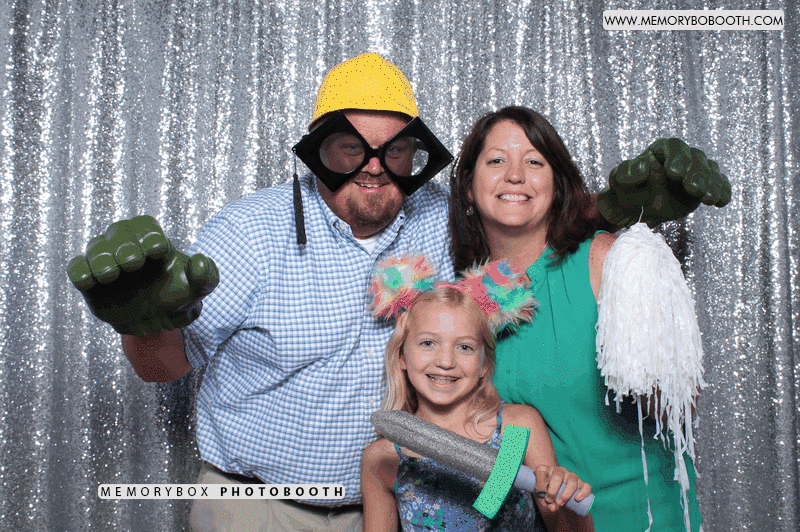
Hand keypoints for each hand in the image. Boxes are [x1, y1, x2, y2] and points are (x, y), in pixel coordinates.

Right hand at [67, 215, 218, 335]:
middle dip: (125, 246)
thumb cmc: (176, 296)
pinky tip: (89, 281)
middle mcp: (126, 246)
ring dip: (101, 258)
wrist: (156, 321)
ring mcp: (106, 262)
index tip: (157, 252)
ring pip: (96, 247)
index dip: (148, 235)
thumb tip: (200, 261)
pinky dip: (79, 271)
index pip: (145, 226)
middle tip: (133, 263)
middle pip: (119, 232)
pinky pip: (76, 268)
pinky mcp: (89, 280)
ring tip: (111, 274)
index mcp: (152, 241)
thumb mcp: (199, 290)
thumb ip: (207, 276)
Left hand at [533, 465, 591, 513]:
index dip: (539, 481)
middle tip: (551, 500)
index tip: (540, 492)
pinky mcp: (582, 483)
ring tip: (560, 503)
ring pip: (571, 482)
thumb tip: (553, 507)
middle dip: (553, 490)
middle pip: (557, 476)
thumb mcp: (543, 498)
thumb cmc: (549, 495)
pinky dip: (583, 493)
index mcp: (548, 470)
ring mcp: (572, 476)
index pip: (541, 469)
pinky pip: (586, 486)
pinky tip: (577, 499)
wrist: (560, 498)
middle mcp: (560, 470)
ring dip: (565, 494)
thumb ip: (546, 503)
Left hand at [597, 138, 731, 226]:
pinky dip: (722, 192)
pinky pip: (718, 184)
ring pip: (710, 171)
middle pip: (696, 158)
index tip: (673, 173)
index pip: (674, 147)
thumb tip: (645, 164)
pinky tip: (721, 201)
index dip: (676, 158)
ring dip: (711, 185)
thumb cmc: (625, 191)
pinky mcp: (705, 185)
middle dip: (696, 174)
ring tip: (708, 199)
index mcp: (661, 150)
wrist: (636, 210)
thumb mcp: (620, 181)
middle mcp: (683, 156)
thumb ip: (629, 172)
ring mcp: (696, 170)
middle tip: (693, 189)